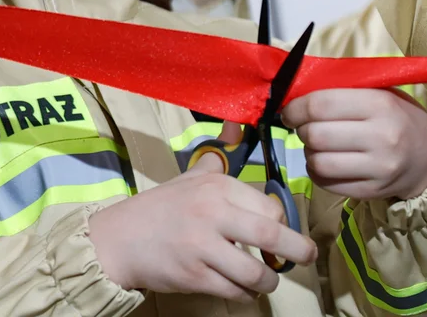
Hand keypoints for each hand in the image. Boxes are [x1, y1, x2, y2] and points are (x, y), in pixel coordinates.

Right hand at [89, 122, 316, 301]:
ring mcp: (203, 247)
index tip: (283, 230)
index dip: (283, 223)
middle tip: (307, 257)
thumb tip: (235, 131)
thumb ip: (215, 162)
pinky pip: (234, 291)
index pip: (268, 206)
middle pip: (272, 235)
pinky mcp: (194, 276)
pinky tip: (242, 289)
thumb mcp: (188, 178)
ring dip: (269, 281)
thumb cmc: (159, 209)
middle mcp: (212, 213)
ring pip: (255, 272)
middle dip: (298, 250)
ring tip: (268, 281)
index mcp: (216, 187)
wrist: (118, 239)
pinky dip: (245, 294)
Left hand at [281, 88, 426, 200]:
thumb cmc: (397, 117)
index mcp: (380, 104)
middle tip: (304, 127)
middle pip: (316, 135)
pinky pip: (326, 183)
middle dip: (301, 130)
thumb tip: (295, 93)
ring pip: (318, 162)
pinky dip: (317, 172)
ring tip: (316, 146)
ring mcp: (378, 168)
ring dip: (307, 153)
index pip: (321, 104)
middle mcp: (381, 137)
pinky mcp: (372, 191)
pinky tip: (325, 162)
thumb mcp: (380, 93)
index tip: (289, 111)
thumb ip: (344, 91)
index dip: (296, 108)